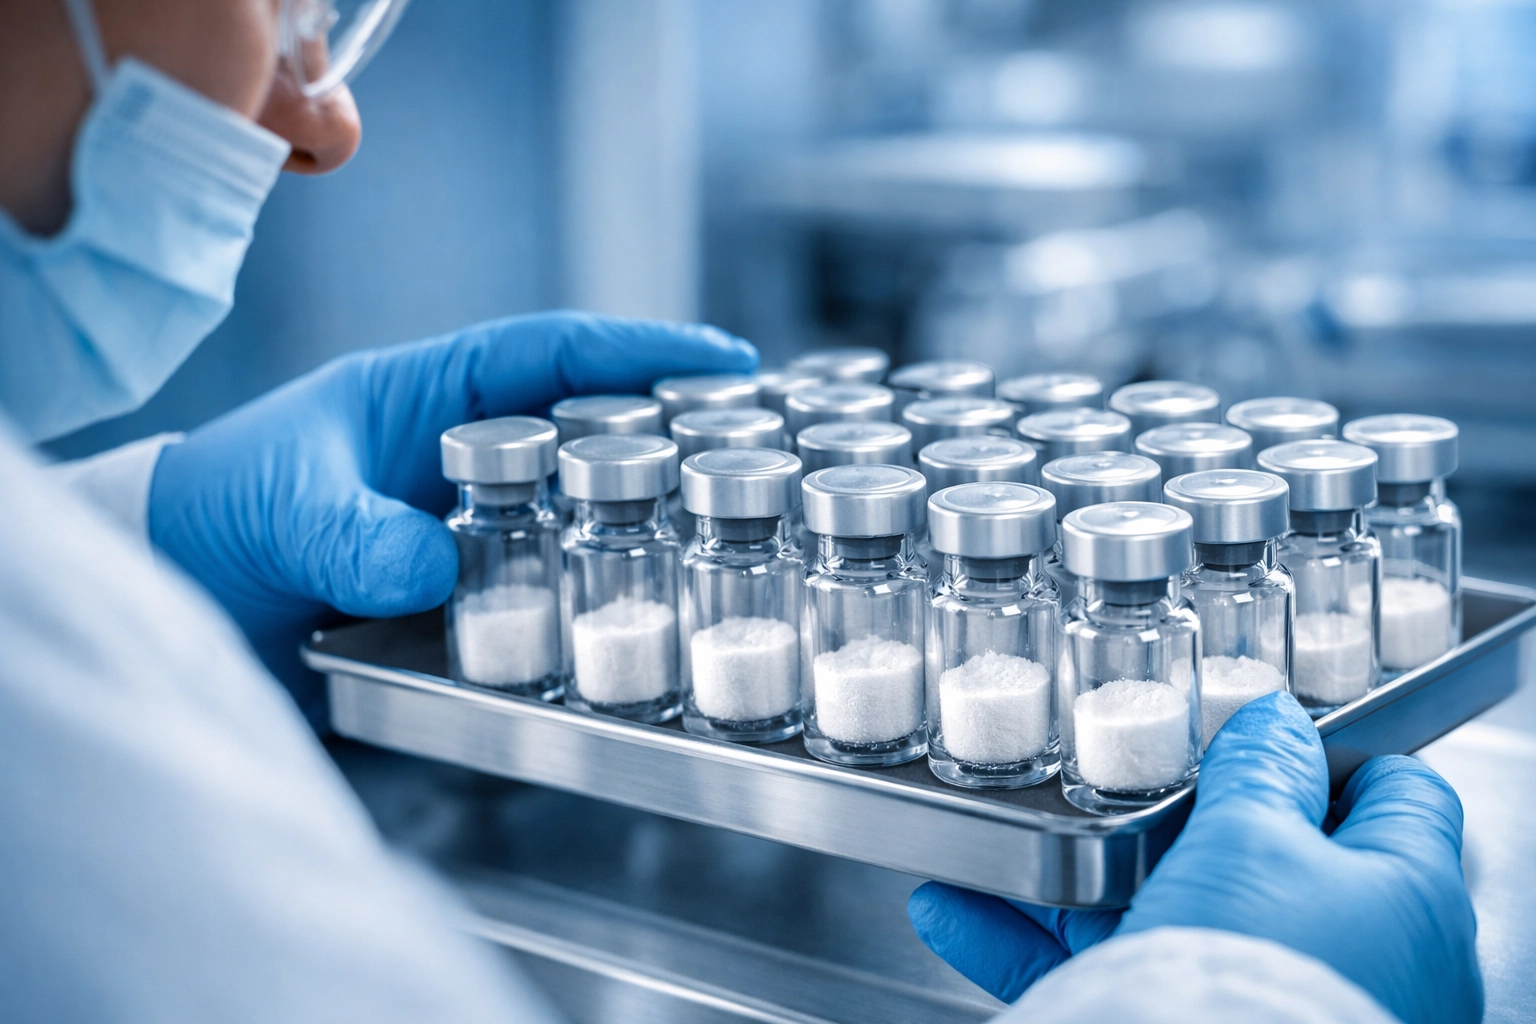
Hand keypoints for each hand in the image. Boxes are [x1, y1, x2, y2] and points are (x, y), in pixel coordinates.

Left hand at [149, 311, 756, 725]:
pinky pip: (538, 573)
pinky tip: (630, 605)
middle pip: (585, 426)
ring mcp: (460, 516)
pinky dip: (586, 583)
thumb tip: (432, 574)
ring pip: (573, 504)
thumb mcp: (283, 506)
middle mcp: (456, 449)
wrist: (174, 585)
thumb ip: (352, 533)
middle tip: (756, 452)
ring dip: (638, 513)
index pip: (550, 352)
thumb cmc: (215, 509)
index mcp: (425, 392)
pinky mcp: (453, 582)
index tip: (723, 364)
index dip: (641, 352)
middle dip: (668, 430)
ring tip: (723, 533)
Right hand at [908, 692, 1481, 1023]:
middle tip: (1098, 775)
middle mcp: (1345, 956)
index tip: (1245, 723)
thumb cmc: (1265, 986)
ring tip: (991, 843)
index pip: (1385, 790)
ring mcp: (1264, 1003)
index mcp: (1399, 896)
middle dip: (1151, 811)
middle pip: (1245, 852)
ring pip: (1155, 915)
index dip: (1316, 744)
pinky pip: (1102, 973)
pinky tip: (959, 912)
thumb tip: (1272, 721)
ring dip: (1062, 878)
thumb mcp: (1257, 842)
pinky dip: (1028, 943)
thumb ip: (1261, 770)